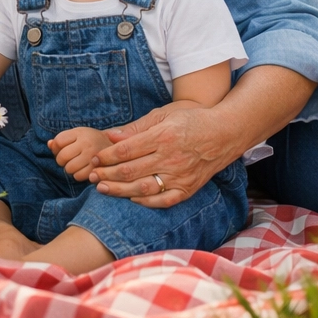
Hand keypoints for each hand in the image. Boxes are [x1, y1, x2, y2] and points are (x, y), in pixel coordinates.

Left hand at [49, 127, 108, 181]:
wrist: (116, 147)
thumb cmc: (91, 141)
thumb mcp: (77, 135)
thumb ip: (61, 140)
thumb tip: (49, 144)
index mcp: (80, 132)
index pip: (58, 141)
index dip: (55, 148)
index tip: (60, 150)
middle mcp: (87, 142)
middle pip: (62, 156)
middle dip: (61, 161)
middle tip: (67, 160)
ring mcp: (93, 156)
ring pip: (69, 168)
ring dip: (69, 169)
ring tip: (75, 165)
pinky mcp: (98, 168)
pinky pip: (79, 176)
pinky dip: (77, 175)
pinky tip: (82, 170)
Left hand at [89, 101, 230, 207]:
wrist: (225, 133)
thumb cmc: (192, 119)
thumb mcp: (164, 115)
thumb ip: (137, 128)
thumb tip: (111, 135)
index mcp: (162, 137)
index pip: (126, 150)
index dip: (107, 156)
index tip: (95, 158)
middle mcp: (170, 158)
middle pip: (130, 171)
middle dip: (107, 174)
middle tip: (91, 176)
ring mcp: (180, 176)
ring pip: (143, 188)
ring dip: (119, 191)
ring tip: (103, 189)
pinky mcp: (188, 188)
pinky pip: (164, 201)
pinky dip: (146, 202)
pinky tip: (131, 199)